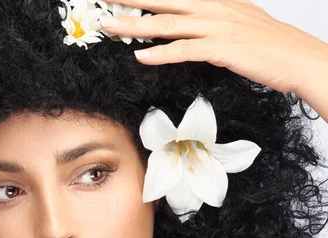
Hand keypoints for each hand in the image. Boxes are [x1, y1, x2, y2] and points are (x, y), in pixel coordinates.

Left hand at [99, 0, 327, 94]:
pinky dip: (160, 53)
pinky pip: (184, 50)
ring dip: (134, 25)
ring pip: (167, 24)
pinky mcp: (222, 48)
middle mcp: (213, 9)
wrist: (301, 59)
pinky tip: (140, 56)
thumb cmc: (272, 46)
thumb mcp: (241, 22)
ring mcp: (217, 27)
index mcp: (216, 2)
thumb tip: (195, 21)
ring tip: (109, 25)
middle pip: (163, 1)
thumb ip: (215, 19)